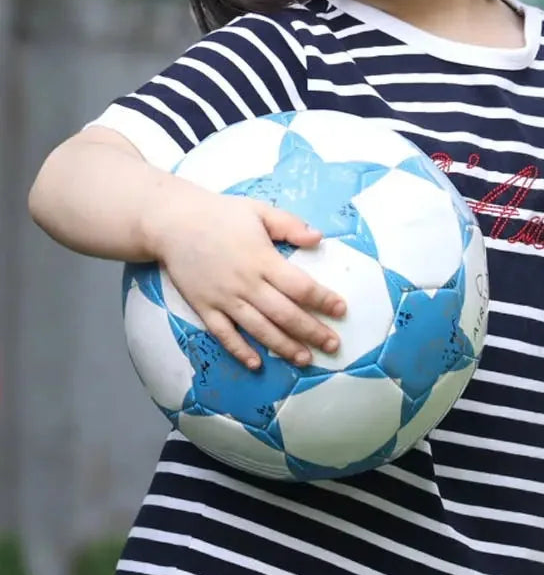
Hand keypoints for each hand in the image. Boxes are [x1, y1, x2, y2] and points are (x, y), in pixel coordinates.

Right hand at [148, 180, 346, 369]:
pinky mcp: (204, 307)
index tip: (341, 310)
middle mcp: (245, 283)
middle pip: (284, 314)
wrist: (171, 222)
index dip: (323, 300)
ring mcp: (224, 298)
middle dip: (311, 331)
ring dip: (283, 346)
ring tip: (305, 359)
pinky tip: (256, 364)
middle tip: (333, 345)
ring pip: (259, 329)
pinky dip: (239, 351)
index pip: (300, 286)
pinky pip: (224, 334)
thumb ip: (290, 225)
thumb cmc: (219, 214)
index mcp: (262, 259)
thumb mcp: (259, 210)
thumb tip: (319, 238)